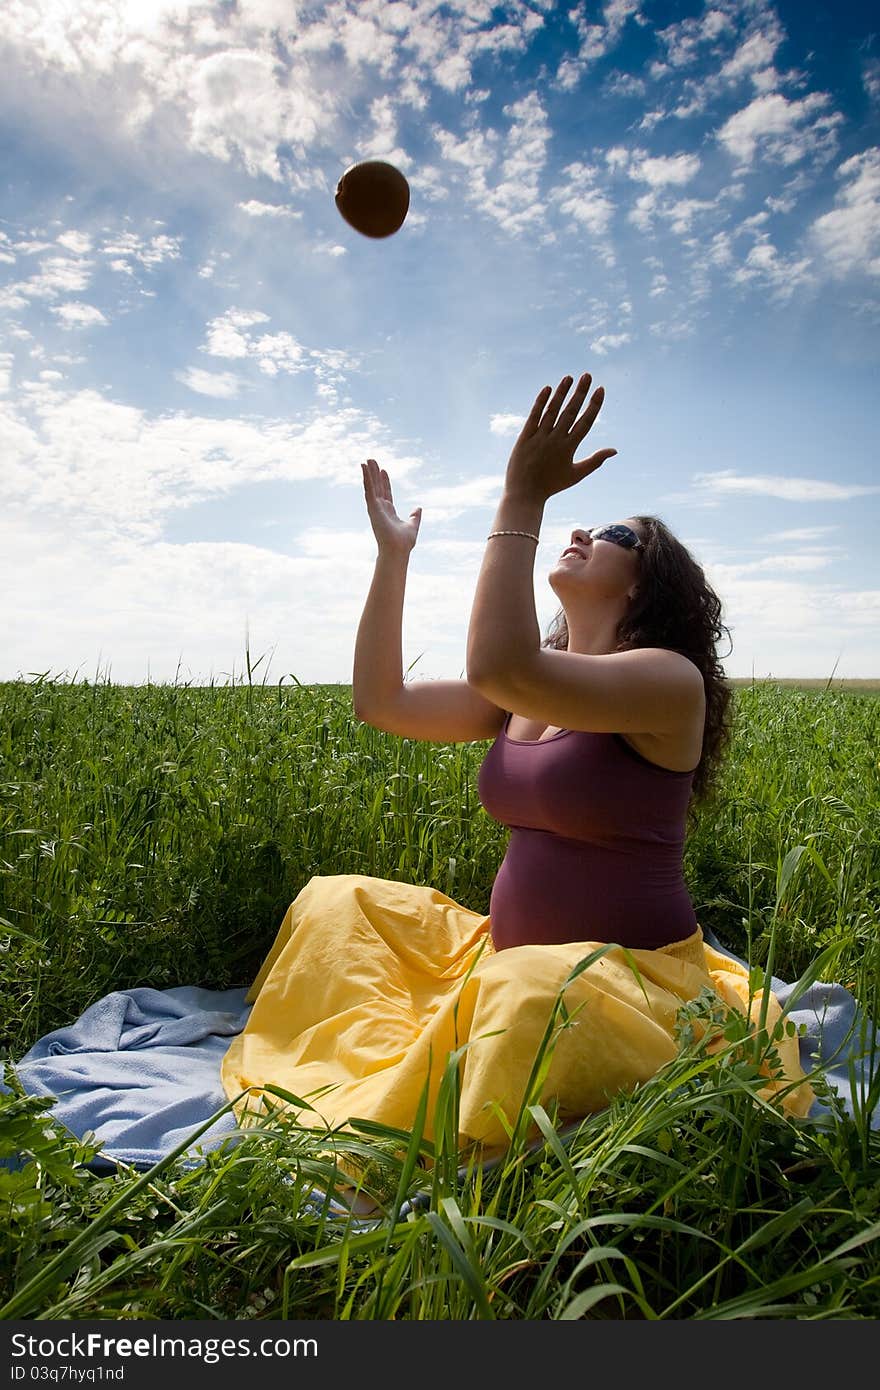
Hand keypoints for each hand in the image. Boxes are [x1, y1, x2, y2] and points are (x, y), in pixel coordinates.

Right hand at [361, 458, 421, 554]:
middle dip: (374, 473)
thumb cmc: (404, 542)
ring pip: (371, 486)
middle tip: (371, 460)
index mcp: (389, 511)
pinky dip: (366, 479)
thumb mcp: (413, 525)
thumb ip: (415, 517)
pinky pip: (369, 490)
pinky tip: (364, 468)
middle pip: (377, 487)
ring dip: (368, 473)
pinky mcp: (372, 508)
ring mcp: (375, 508)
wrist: (398, 549)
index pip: (386, 492)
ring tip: (366, 461)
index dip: (385, 481)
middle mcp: (380, 508)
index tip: (383, 470)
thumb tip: (418, 508)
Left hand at [505, 372, 616, 504]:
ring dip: (561, 393)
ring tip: (569, 377)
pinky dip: (540, 402)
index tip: (601, 389)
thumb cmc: (552, 485)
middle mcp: (555, 440)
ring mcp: (539, 437)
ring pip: (552, 410)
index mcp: (569, 448)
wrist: (525, 494)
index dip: (594, 405)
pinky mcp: (525, 437)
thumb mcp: (576, 475)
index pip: (585, 422)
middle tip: (587, 375)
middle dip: (580, 392)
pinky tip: (547, 388)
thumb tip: (615, 450)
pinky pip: (534, 416)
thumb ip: (595, 461)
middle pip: (570, 412)